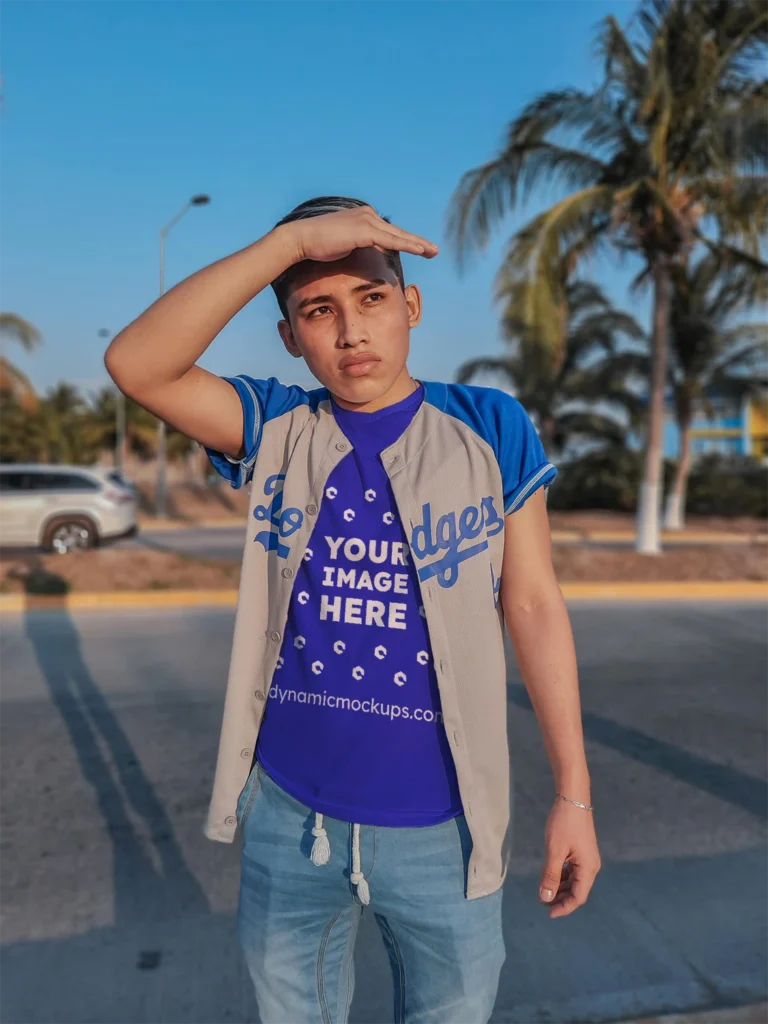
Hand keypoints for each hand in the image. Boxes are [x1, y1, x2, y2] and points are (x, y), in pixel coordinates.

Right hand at [283, 205, 438, 264]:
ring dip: (418, 244)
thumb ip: (356, 245)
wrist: (301, 239)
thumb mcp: (342, 245)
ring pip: (398, 235)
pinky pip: (391, 240)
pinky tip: (420, 250)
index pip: (388, 232)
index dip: (404, 241)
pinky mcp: (364, 230)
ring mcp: (366, 220)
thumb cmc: (316, 245)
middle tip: (434, 250)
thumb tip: (362, 253)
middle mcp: (367, 214)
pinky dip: (407, 245)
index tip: (418, 249)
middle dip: (417, 242)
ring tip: (433, 252)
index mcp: (362, 217)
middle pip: (397, 232)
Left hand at [538, 797, 600, 918]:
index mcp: (588, 868)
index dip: (564, 907)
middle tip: (542, 902)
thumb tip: (545, 898)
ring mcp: (586, 858)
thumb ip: (550, 875)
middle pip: (577, 890)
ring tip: (544, 891)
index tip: (548, 913)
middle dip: (561, 899)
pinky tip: (551, 876)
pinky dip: (562, 876)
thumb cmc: (564, 824)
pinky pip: (573, 870)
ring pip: (574, 880)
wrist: (573, 798)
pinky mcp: (581, 850)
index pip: (578, 897)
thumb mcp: (555, 851)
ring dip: (560, 888)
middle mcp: (591, 866)